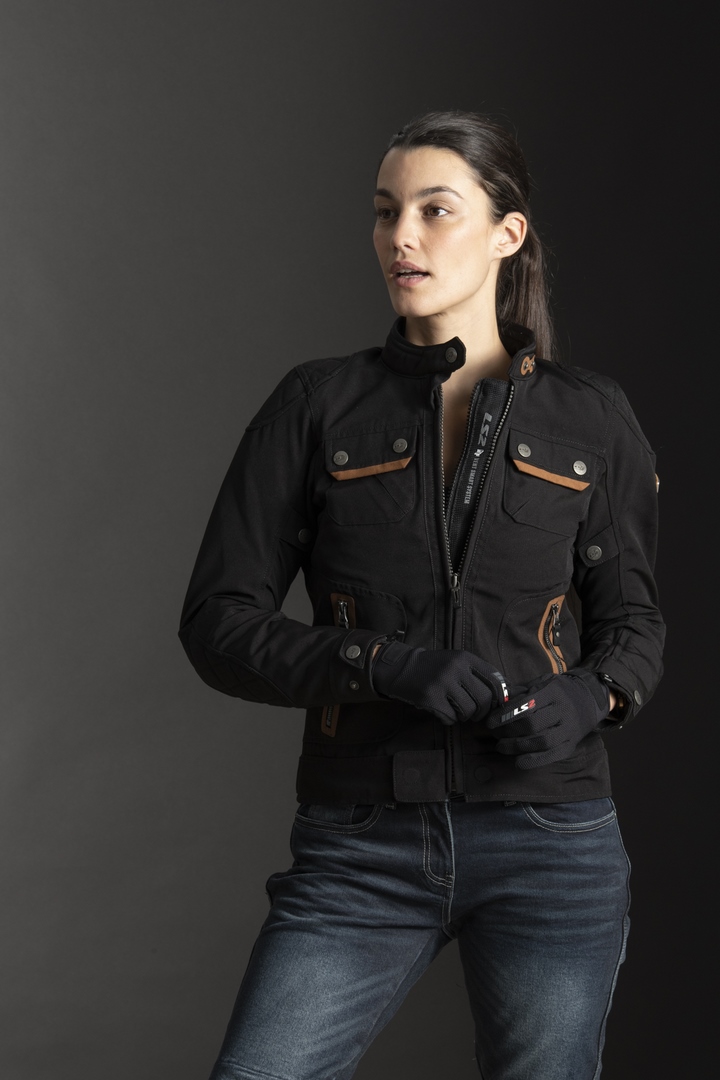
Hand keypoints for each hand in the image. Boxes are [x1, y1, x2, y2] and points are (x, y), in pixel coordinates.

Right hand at [371, 641, 508, 725]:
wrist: (402, 668)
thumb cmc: (434, 668)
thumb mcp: (456, 661)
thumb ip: (477, 673)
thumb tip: (504, 695)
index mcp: (465, 658)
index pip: (494, 679)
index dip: (500, 696)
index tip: (497, 704)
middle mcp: (455, 668)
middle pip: (484, 699)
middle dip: (482, 711)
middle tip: (475, 713)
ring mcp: (442, 683)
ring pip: (468, 711)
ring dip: (464, 715)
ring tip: (455, 709)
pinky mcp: (431, 698)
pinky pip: (451, 718)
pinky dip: (448, 719)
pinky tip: (441, 710)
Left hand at [485, 669, 609, 768]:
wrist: (589, 700)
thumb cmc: (558, 691)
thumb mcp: (542, 682)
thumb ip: (521, 691)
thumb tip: (498, 702)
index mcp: (553, 692)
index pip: (526, 705)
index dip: (505, 715)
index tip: (490, 722)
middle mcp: (563, 711)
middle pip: (532, 724)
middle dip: (509, 732)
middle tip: (495, 735)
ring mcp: (569, 730)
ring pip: (542, 742)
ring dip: (517, 747)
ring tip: (501, 747)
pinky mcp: (571, 745)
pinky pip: (552, 756)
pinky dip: (534, 761)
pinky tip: (518, 761)